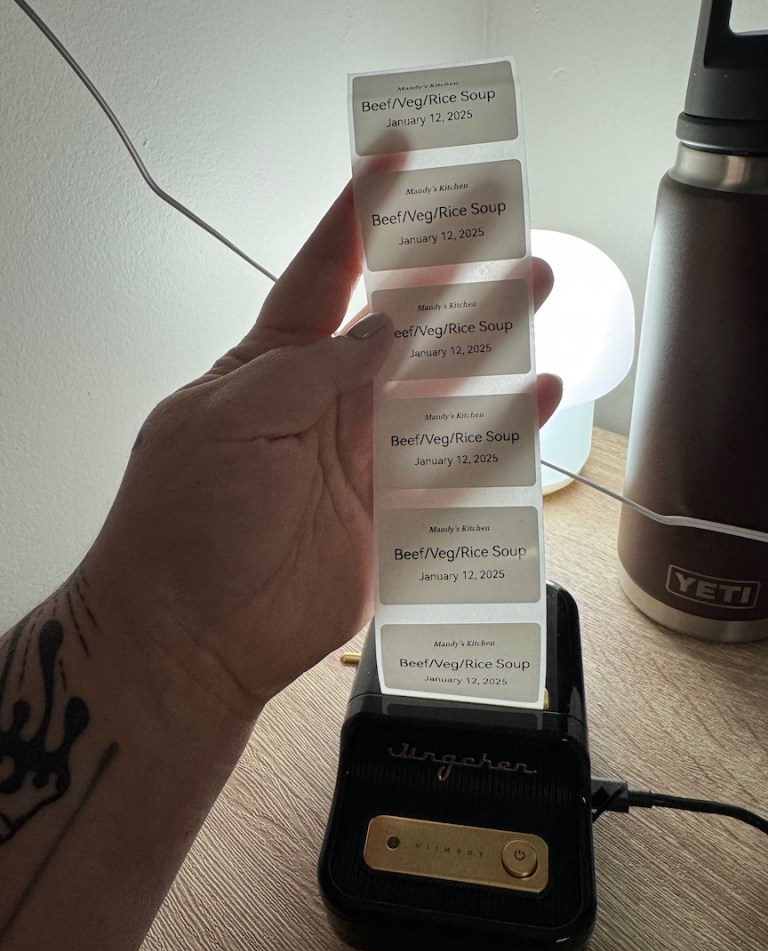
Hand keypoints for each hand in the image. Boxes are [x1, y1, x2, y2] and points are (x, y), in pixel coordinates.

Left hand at [85, 184, 560, 719]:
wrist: (195, 635)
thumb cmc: (186, 520)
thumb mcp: (231, 418)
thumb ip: (313, 369)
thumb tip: (381, 329)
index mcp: (274, 365)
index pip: (325, 272)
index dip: (362, 215)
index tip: (400, 157)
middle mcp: (327, 404)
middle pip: (401, 325)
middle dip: (449, 275)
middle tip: (503, 232)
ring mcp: (365, 460)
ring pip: (440, 388)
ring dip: (487, 344)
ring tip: (534, 297)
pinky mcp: (395, 517)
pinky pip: (458, 468)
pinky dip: (500, 436)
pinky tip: (536, 401)